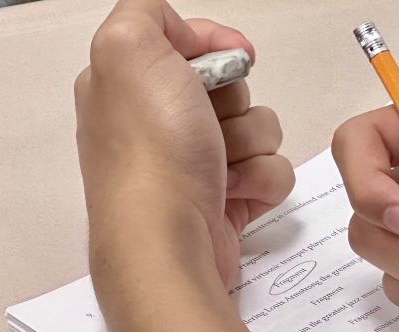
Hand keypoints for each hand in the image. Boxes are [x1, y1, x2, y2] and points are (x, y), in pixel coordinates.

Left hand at [75, 0, 293, 286]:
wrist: (168, 242)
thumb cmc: (150, 154)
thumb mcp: (128, 49)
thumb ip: (146, 11)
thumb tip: (184, 33)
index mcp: (130, 83)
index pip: (190, 42)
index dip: (217, 45)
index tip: (232, 57)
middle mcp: (159, 122)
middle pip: (232, 86)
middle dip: (236, 101)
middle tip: (210, 123)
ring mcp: (194, 163)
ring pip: (258, 128)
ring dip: (252, 143)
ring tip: (221, 167)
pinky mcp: (225, 199)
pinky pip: (270, 171)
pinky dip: (261, 181)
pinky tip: (233, 193)